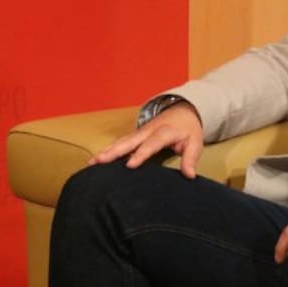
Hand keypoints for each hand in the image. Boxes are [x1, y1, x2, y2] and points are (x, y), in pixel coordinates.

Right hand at [89, 103, 203, 177]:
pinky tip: (97, 160)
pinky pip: (120, 143)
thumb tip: (189, 175)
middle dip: (113, 151)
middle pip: (129, 141)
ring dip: (106, 151)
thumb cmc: (188, 129)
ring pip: (121, 141)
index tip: (129, 165)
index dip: (140, 154)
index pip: (150, 144)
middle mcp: (148, 131)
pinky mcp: (135, 136)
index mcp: (164, 132)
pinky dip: (108, 150)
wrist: (182, 111)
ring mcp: (140, 132)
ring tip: (92, 162)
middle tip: (99, 161)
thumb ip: (190, 159)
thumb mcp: (195, 143)